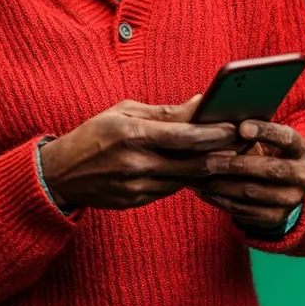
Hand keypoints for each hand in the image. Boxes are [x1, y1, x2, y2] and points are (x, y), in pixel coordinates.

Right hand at [40, 95, 236, 210]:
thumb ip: (164, 112)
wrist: (61, 173)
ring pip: (187, 179)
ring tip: (230, 155)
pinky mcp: (137, 201)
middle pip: (194, 163)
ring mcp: (137, 186)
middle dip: (223, 153)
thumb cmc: (94, 134)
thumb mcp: (124, 112)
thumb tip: (200, 104)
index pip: (186, 137)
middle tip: (244, 144)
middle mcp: (137, 163)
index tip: (235, 126)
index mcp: (133, 134)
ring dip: (211, 168)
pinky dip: (188, 178)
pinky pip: (172, 189)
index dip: (215, 133)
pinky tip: (202, 169)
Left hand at [192, 120, 304, 230]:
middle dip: (235, 164)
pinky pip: (245, 210)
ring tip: (196, 176)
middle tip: (206, 159)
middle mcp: (302, 175)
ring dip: (220, 184)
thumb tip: (215, 117)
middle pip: (270, 169)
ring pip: (252, 192)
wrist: (281, 188)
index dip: (266, 132)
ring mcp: (291, 199)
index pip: (287, 138)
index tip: (241, 127)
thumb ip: (247, 129)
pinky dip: (220, 200)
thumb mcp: (265, 140)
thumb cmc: (265, 153)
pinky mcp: (276, 217)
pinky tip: (203, 191)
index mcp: (301, 149)